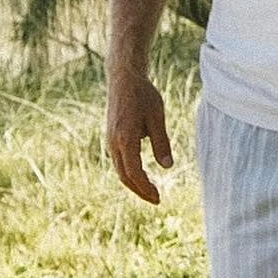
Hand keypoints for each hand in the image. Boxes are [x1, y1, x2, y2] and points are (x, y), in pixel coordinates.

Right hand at [106, 70, 172, 203]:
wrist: (123, 78)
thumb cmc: (143, 95)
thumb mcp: (157, 117)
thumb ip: (161, 143)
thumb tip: (167, 166)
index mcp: (125, 138)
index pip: (134, 172)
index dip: (145, 188)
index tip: (158, 197)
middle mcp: (114, 142)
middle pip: (124, 176)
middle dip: (140, 191)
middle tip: (156, 199)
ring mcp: (110, 140)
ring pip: (120, 170)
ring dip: (135, 183)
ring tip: (151, 190)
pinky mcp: (112, 137)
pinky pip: (119, 161)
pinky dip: (130, 172)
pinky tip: (142, 175)